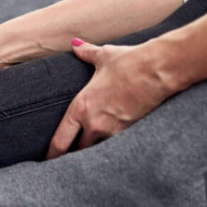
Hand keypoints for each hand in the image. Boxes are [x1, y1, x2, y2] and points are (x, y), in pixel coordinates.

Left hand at [46, 38, 179, 158]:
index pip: (61, 140)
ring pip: (98, 150)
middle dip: (75, 154)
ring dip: (94, 151)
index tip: (47, 161)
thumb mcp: (104, 56)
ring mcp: (114, 131)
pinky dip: (113, 147)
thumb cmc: (129, 62)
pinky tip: (115, 148)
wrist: (159, 70)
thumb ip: (86, 53)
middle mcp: (94, 124)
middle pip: (79, 151)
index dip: (52, 154)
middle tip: (70, 158)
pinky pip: (117, 146)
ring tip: (91, 156)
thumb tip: (76, 44)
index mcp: (81, 107)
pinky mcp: (132, 133)